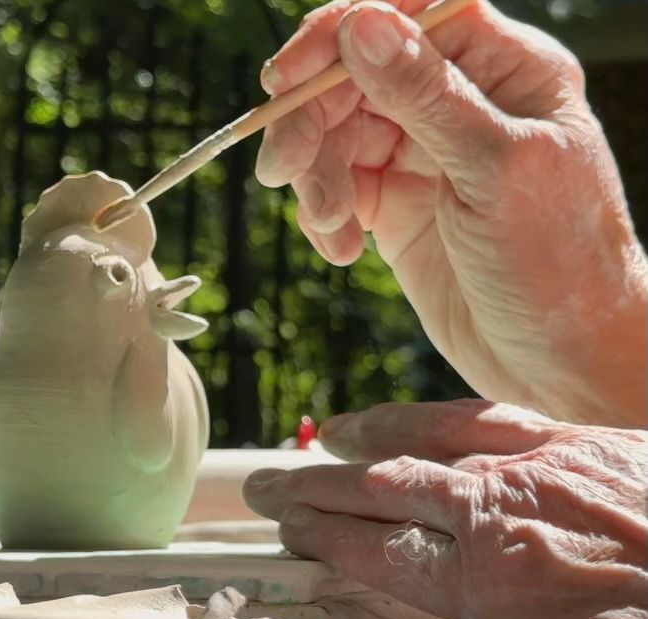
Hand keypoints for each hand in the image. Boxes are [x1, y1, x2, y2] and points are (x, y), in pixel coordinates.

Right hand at [243, 399, 647, 618]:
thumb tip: (379, 590)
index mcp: (495, 587)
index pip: (372, 548)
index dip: (319, 536)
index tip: (285, 527)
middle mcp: (508, 515)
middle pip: (382, 490)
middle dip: (314, 488)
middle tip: (269, 486)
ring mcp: (550, 468)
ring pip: (432, 439)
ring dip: (370, 439)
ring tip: (331, 440)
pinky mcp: (592, 441)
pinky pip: (501, 418)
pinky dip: (446, 417)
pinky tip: (421, 419)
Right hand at [254, 0, 646, 426]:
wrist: (556, 364)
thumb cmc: (558, 263)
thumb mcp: (495, 169)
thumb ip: (426, 95)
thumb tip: (362, 24)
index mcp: (503, 69)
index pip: (408, 15)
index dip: (341, 33)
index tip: (289, 77)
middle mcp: (459, 100)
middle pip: (355, 74)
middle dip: (312, 121)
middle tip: (282, 169)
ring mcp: (422, 151)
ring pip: (334, 132)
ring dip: (315, 178)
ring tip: (329, 226)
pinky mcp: (394, 202)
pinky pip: (333, 185)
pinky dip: (323, 214)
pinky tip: (343, 249)